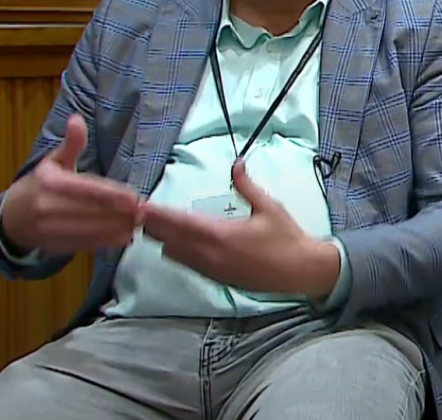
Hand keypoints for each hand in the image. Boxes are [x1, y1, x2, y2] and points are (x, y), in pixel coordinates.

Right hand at [0, 114, 142, 254]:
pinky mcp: (53, 245)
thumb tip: (77, 119)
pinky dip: (105, 242)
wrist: (11, 218)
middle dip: (119, 213)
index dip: (112, 194)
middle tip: (142, 213)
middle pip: (90, 210)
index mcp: (49, 182)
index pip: (86, 189)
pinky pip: (83, 244)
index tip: (134, 198)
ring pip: (88, 229)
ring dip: (115, 228)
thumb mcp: (53, 162)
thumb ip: (71, 144)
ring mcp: (48, 228)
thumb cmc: (39, 186)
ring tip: (136, 225)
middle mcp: (46, 206)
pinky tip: (123, 238)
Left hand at [140, 161, 339, 296]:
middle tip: (141, 214)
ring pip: (176, 255)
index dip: (160, 215)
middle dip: (155, 227)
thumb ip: (247, 185)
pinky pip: (188, 265)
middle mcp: (211, 254)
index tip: (144, 207)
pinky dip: (178, 253)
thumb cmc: (286, 237)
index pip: (181, 223)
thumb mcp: (269, 206)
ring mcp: (212, 269)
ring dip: (164, 240)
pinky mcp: (217, 279)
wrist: (300, 271)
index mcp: (221, 234)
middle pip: (171, 241)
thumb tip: (237, 162)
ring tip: (153, 227)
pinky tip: (175, 244)